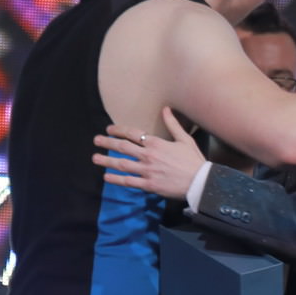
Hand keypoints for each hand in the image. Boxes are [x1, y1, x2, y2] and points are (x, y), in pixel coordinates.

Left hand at [92, 106, 206, 199]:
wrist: (200, 182)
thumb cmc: (193, 160)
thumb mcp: (185, 139)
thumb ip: (172, 124)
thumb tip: (165, 109)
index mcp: (156, 143)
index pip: (132, 134)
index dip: (119, 130)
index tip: (109, 129)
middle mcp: (148, 156)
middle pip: (123, 147)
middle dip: (107, 143)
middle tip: (96, 141)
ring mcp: (147, 171)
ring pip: (122, 164)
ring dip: (107, 161)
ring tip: (95, 158)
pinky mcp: (148, 185)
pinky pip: (129, 181)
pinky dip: (116, 179)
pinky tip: (107, 177)